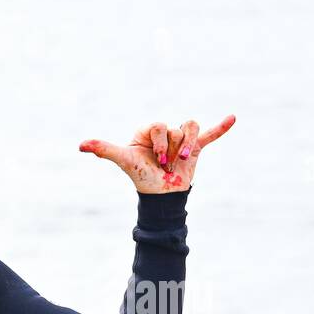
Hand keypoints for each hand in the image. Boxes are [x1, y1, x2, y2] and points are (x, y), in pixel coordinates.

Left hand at [78, 115, 235, 193]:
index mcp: (149, 130)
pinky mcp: (197, 148)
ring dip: (188, 146)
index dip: (160, 143)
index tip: (157, 160)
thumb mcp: (124, 160)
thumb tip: (80, 145)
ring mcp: (182, 140)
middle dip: (172, 149)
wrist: (160, 195)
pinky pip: (209, 135)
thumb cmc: (140, 175)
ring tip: (183, 159)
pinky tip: (232, 118)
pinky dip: (221, 128)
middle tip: (166, 164)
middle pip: (177, 128)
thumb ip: (104, 150)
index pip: (160, 125)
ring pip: (191, 128)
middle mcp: (166, 131)